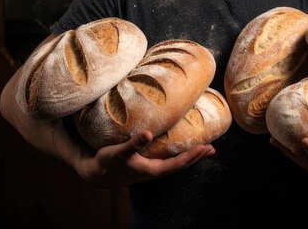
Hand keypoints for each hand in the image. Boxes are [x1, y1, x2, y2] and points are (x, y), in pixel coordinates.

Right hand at [76, 130, 215, 187]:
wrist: (95, 174)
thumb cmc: (107, 163)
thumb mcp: (119, 152)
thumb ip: (134, 143)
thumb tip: (149, 134)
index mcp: (152, 170)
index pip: (178, 163)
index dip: (192, 156)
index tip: (206, 148)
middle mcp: (154, 171)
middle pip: (180, 165)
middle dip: (196, 157)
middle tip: (212, 148)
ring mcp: (151, 169)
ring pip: (175, 163)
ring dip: (190, 156)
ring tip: (203, 149)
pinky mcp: (146, 164)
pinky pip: (168, 160)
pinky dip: (178, 154)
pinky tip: (180, 147)